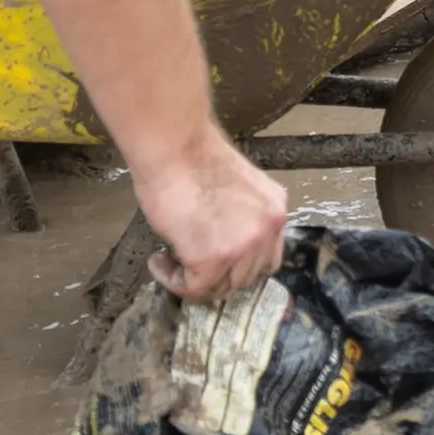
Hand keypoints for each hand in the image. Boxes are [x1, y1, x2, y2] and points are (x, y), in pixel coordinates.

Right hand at [131, 137, 290, 299]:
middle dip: (216, 275)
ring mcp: (245, 246)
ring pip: (222, 287)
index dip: (237, 264)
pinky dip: (173, 281)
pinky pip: (194, 288)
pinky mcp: (215, 259)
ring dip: (194, 280)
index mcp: (274, 209)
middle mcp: (268, 229)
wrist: (174, 146)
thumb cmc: (191, 157)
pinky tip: (159, 263)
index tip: (211, 260)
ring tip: (170, 261)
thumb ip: (239, 217)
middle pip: (247, 276)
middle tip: (187, 262)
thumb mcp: (235, 190)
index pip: (267, 256)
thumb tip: (221, 239)